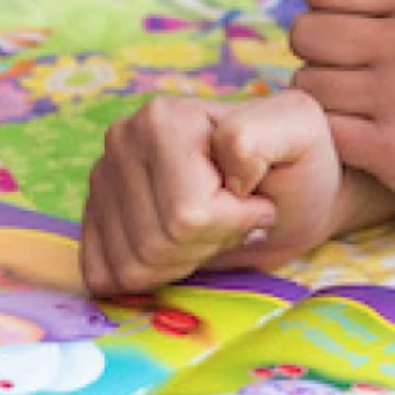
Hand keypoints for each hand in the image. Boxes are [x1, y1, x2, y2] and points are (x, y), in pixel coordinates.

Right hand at [79, 90, 342, 296]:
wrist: (287, 189)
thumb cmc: (297, 164)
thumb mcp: (299, 134)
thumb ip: (259, 137)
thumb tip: (222, 160)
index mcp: (163, 118)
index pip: (185, 215)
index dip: (231, 224)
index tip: (254, 199)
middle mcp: (123, 140)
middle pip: (153, 244)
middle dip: (206, 246)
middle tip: (233, 220)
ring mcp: (102, 177)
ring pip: (129, 264)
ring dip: (180, 261)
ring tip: (210, 228)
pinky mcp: (94, 213)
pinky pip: (101, 272)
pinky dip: (147, 275)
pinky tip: (176, 247)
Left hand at [288, 0, 394, 214]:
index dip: (324, 0)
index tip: (355, 20)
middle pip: (303, 31)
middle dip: (319, 49)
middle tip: (360, 65)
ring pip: (306, 82)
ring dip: (324, 93)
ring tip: (367, 98)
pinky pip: (320, 127)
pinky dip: (331, 131)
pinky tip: (365, 130)